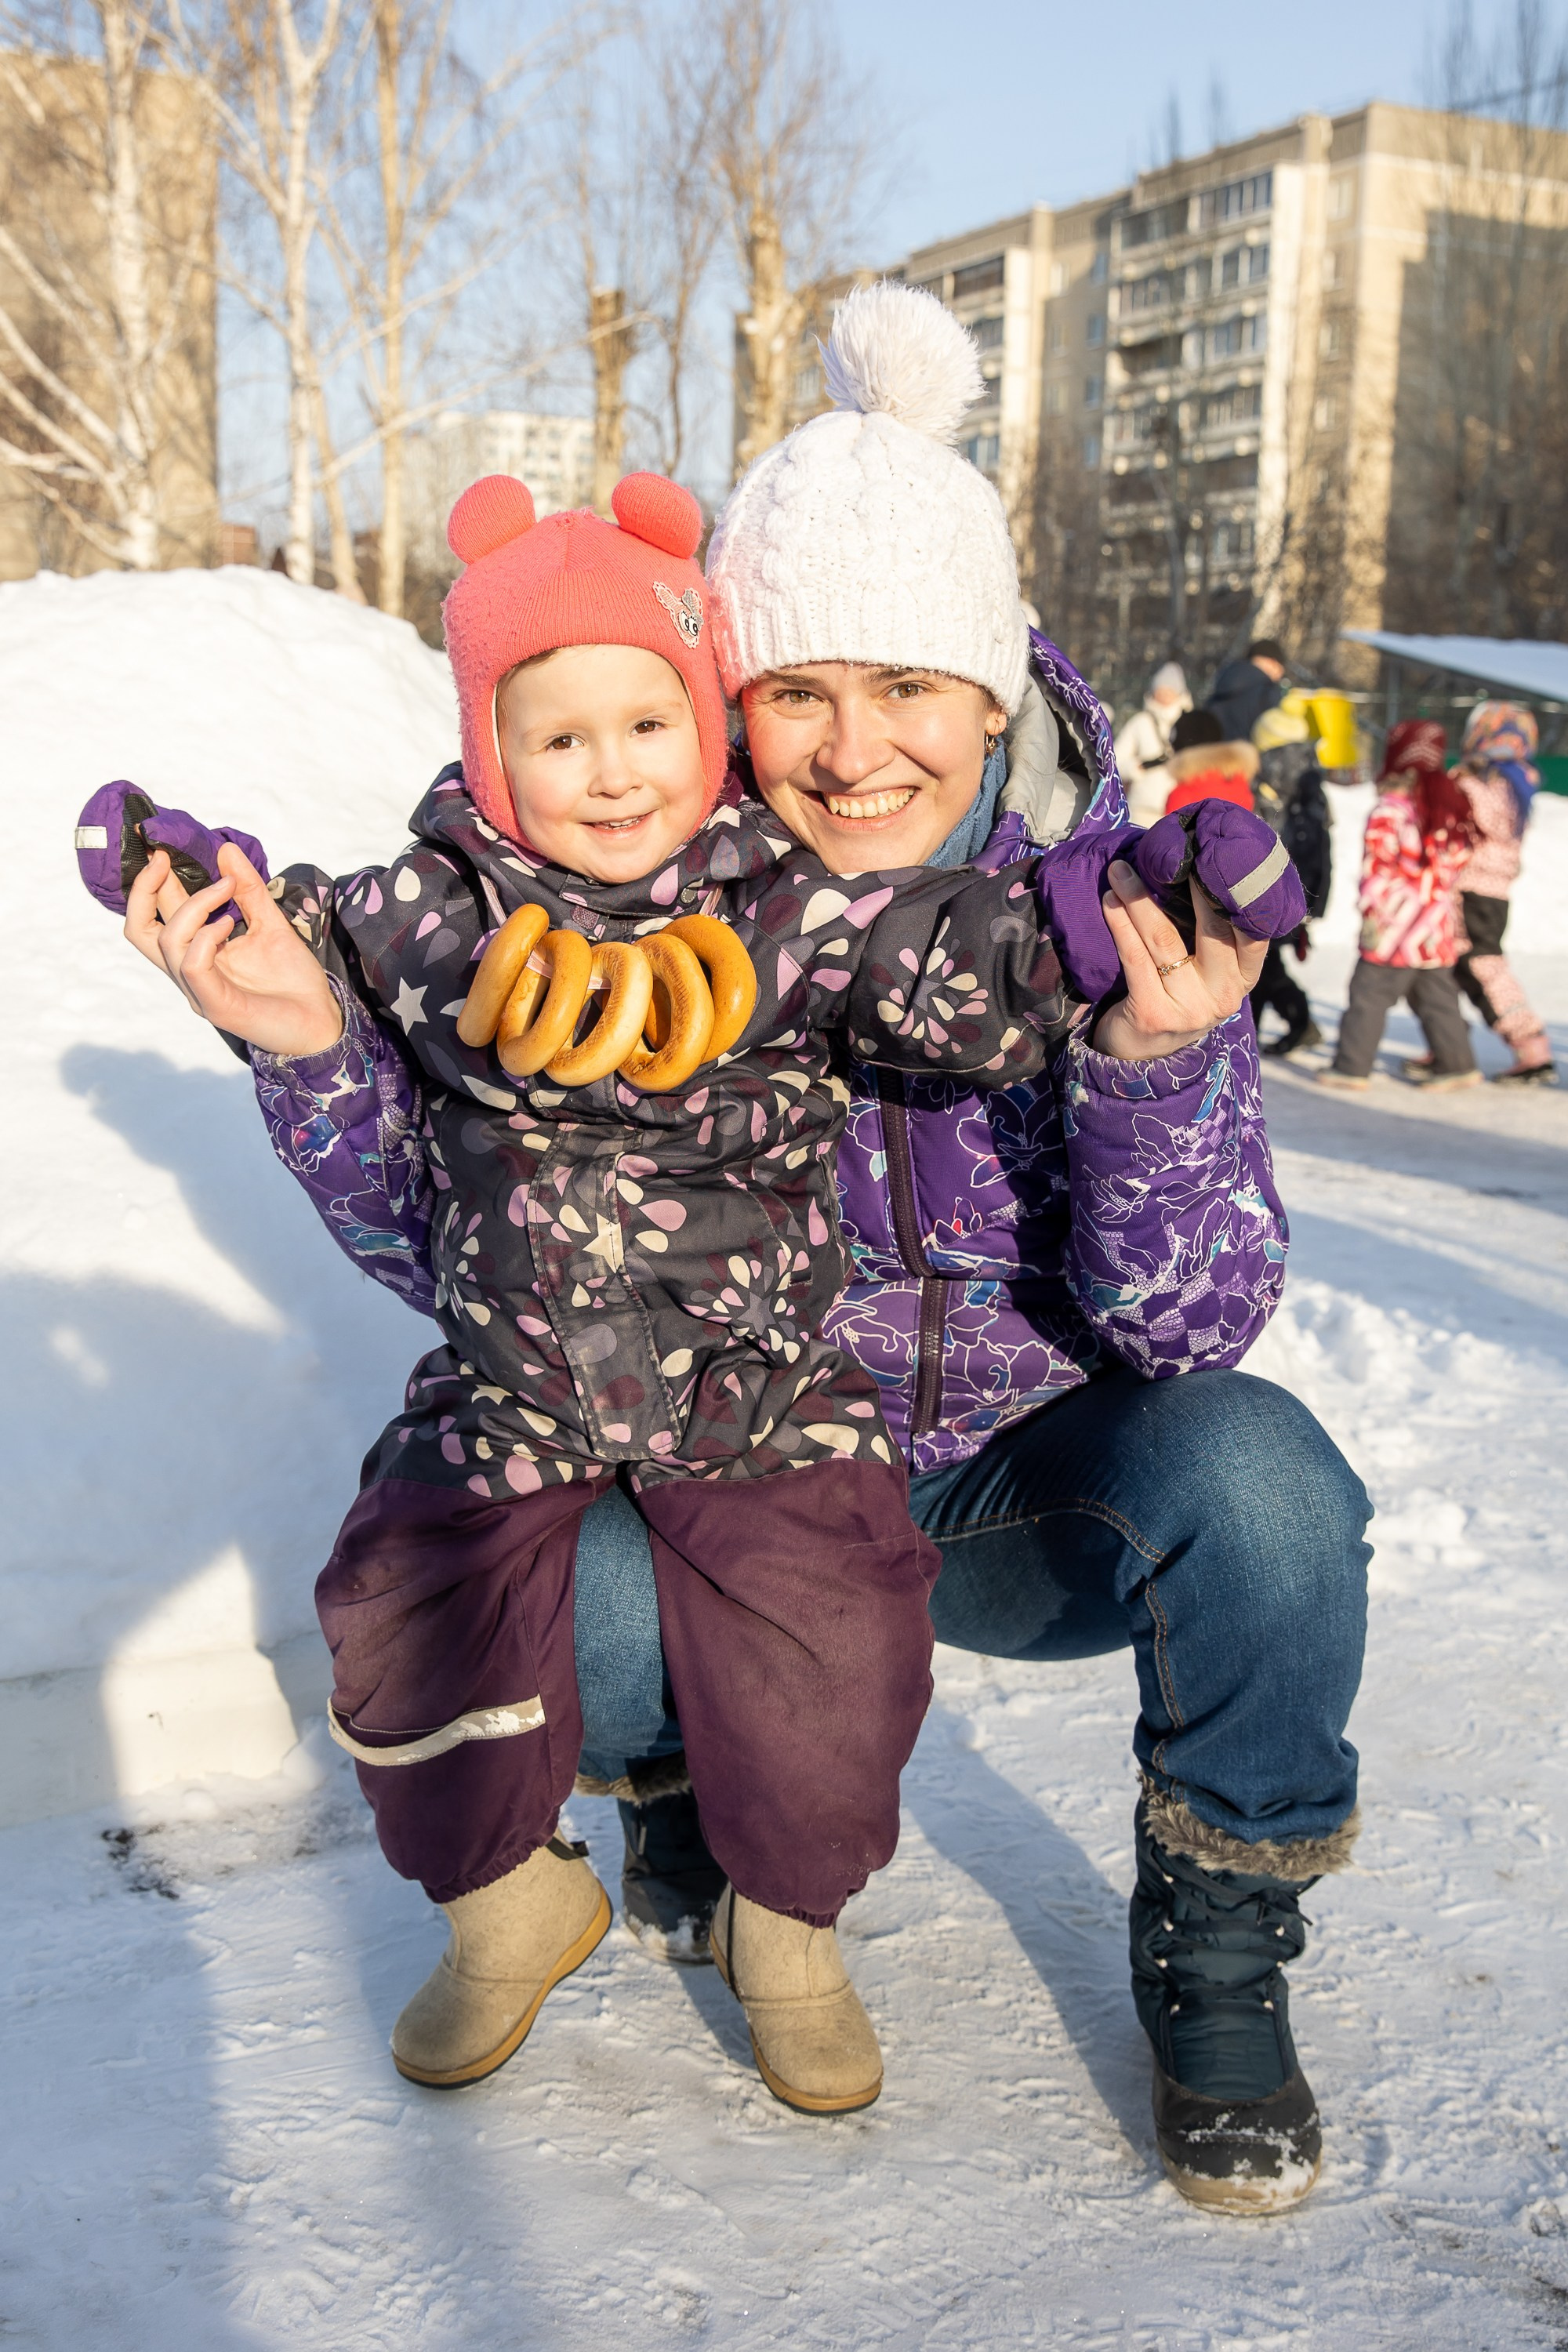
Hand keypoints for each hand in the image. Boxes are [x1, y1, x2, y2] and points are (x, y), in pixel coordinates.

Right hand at [123, 843, 343, 1058]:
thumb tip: (226, 848)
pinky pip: (192, 965)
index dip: (152, 880)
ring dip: (194, 905)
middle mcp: (188, 971)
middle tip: (164, 856)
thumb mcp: (271, 924)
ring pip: (167, 941)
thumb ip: (249, 890)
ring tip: (226, 889)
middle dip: (145, 887)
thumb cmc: (294, 980)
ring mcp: (198, 990)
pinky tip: (230, 924)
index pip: (156, 914)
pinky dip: (206, 936)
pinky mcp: (215, 1005)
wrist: (322, 1022)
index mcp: (196, 952)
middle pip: (139, 929)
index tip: (164, 846)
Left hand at [1092, 860, 1266, 1062]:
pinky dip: (1121, 924)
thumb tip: (1197, 866)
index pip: (1253, 931)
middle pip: (1212, 928)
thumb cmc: (1175, 998)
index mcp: (1243, 979)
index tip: (1222, 856)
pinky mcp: (1153, 1014)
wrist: (1141, 1058)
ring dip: (1139, 898)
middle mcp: (1223, 995)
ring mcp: (1189, 1008)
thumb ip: (1212, 935)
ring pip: (1164, 939)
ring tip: (1120, 870)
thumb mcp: (1205, 973)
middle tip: (1174, 850)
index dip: (1240, 894)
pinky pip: (1135, 958)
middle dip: (1191, 884)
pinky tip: (1110, 900)